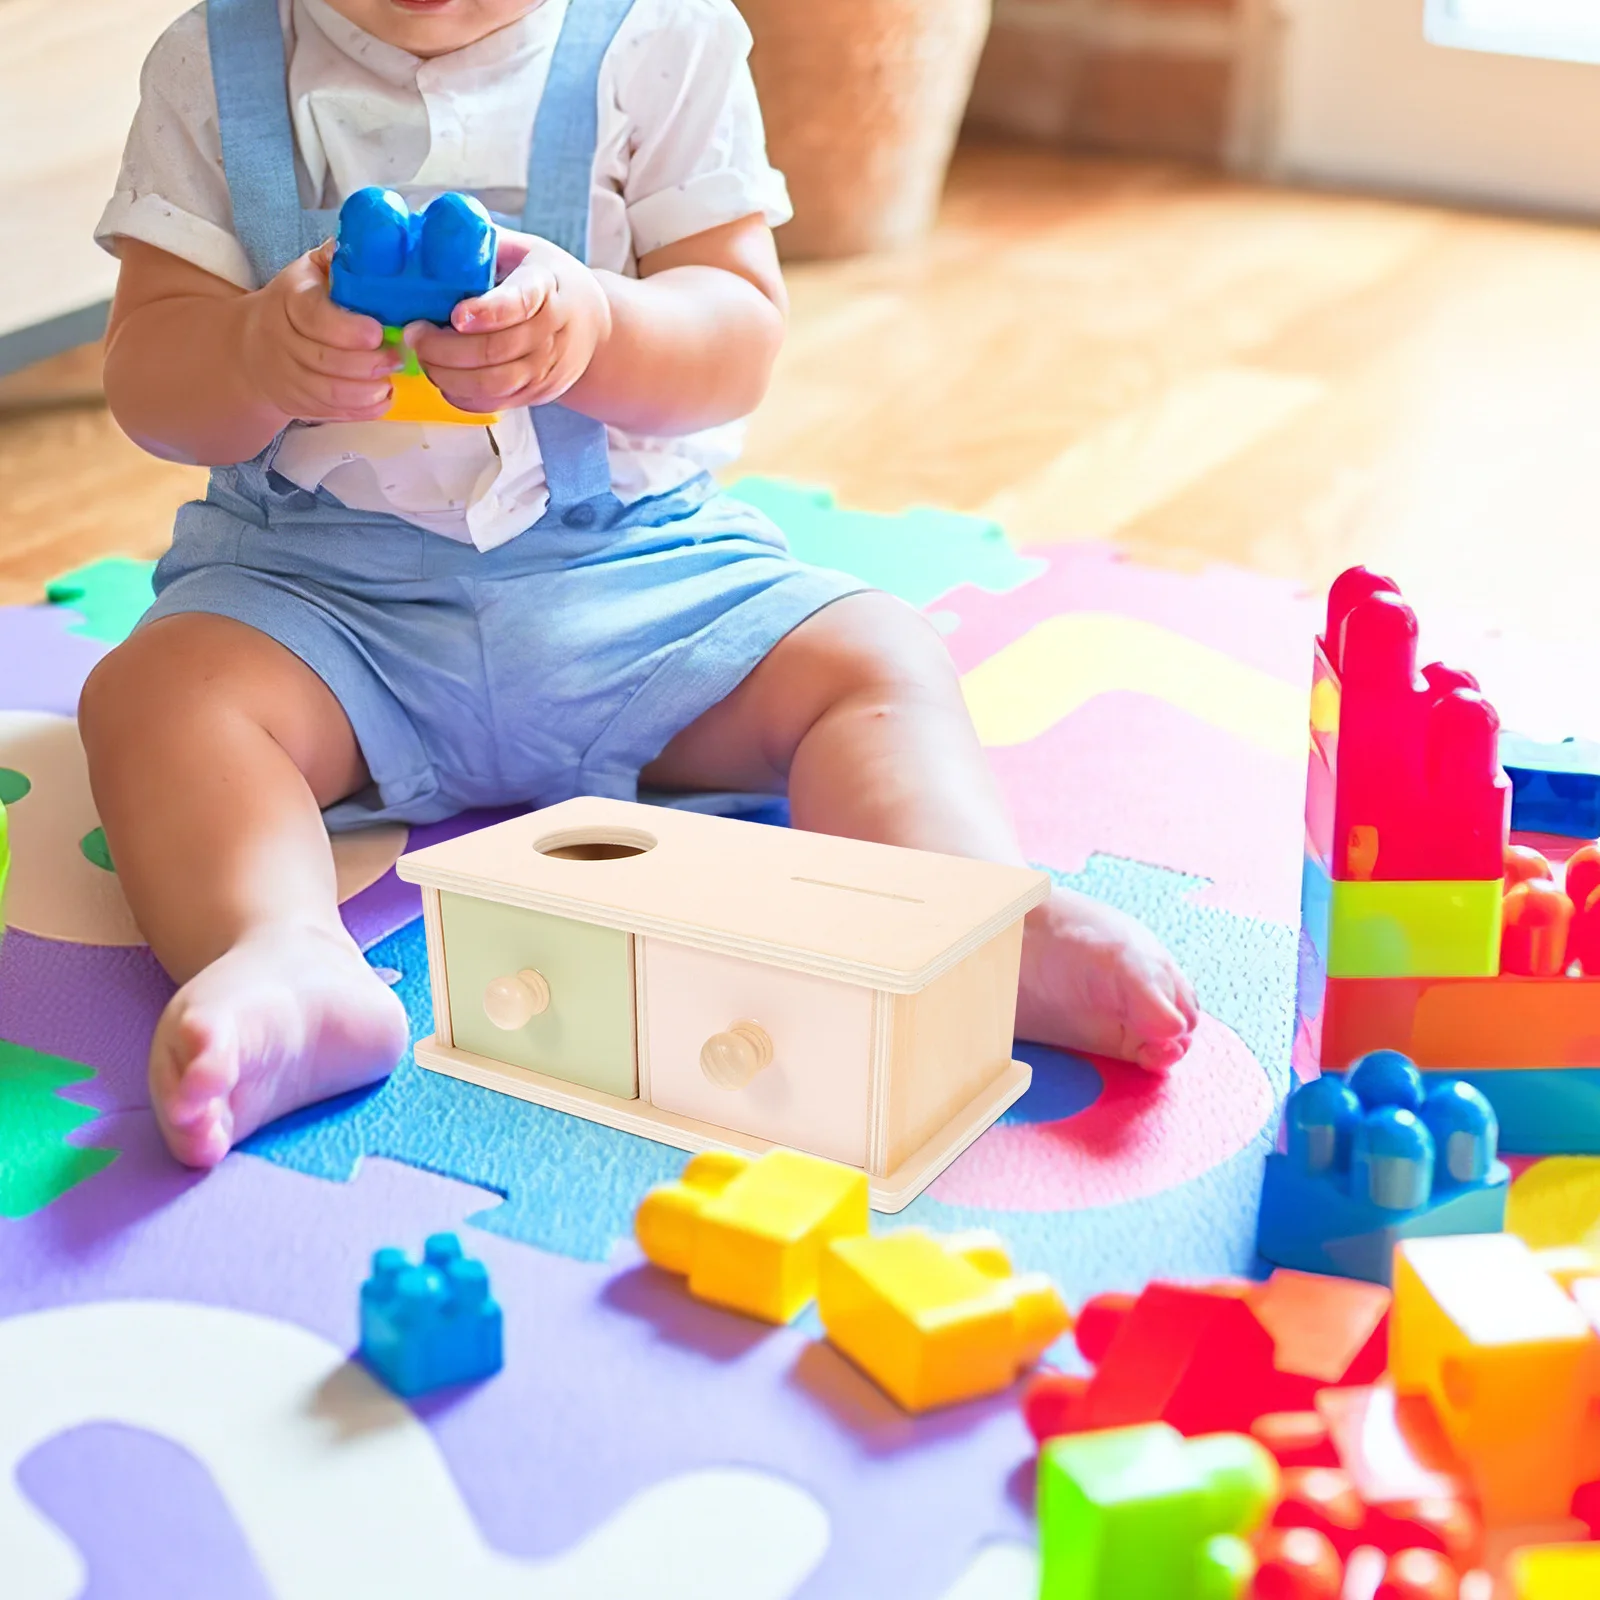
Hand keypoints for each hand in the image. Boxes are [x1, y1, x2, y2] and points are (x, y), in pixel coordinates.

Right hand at [240, 241, 400, 423]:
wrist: (255, 346)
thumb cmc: (300, 301)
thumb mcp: (313, 271)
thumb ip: (339, 261)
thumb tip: (374, 241)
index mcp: (289, 299)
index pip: (312, 316)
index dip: (346, 329)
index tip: (378, 332)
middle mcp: (281, 338)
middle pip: (324, 360)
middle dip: (366, 364)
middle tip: (398, 359)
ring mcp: (286, 374)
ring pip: (327, 391)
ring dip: (365, 391)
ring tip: (391, 382)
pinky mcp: (296, 403)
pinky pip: (330, 412)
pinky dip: (360, 411)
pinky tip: (383, 401)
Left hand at [406, 230, 611, 412]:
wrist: (594, 327)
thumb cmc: (551, 282)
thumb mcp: (529, 250)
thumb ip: (489, 244)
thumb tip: (438, 232)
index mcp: (548, 287)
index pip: (521, 302)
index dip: (487, 312)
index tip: (456, 315)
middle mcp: (551, 333)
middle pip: (496, 350)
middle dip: (445, 347)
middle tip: (416, 333)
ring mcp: (545, 369)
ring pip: (492, 383)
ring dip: (448, 374)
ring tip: (424, 355)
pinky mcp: (536, 393)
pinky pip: (494, 404)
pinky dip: (461, 395)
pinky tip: (442, 377)